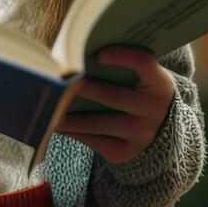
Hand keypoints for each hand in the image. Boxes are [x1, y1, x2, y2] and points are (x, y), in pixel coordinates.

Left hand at [53, 46, 175, 164]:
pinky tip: (55, 123)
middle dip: (82, 88)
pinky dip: (74, 132)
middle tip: (58, 81)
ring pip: (99, 124)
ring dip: (69, 116)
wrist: (157, 128)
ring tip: (48, 105)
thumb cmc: (134, 90)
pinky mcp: (127, 152)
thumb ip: (117, 67)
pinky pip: (95, 142)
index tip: (98, 54)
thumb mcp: (137, 76)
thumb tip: (74, 58)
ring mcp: (143, 134)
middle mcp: (155, 109)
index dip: (124, 58)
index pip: (145, 64)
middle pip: (113, 97)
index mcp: (160, 82)